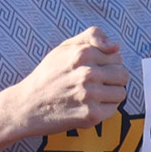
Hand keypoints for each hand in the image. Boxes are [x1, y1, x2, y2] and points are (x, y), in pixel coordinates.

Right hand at [6, 28, 128, 136]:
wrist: (27, 106)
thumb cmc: (48, 75)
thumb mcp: (65, 47)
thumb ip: (92, 37)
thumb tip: (117, 46)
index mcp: (83, 53)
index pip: (118, 57)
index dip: (108, 63)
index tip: (94, 69)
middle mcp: (87, 73)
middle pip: (123, 75)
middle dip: (113, 79)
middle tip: (94, 84)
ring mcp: (89, 95)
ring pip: (121, 93)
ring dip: (109, 95)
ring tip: (91, 95)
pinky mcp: (90, 115)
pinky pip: (113, 109)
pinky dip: (103, 109)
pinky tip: (87, 106)